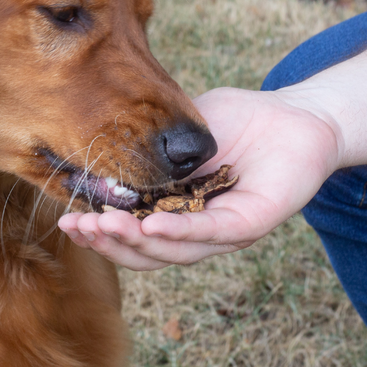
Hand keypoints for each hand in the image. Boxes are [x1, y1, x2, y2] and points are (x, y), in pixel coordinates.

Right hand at [58, 86, 342, 269]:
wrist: (296, 115)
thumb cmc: (238, 120)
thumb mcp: (179, 132)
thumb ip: (146, 147)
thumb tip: (99, 153)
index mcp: (177, 212)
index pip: (134, 233)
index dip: (101, 232)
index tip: (69, 220)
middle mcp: (199, 230)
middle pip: (148, 252)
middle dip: (109, 241)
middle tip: (79, 226)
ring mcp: (225, 232)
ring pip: (174, 250)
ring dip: (135, 240)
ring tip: (103, 226)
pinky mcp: (251, 224)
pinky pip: (210, 232)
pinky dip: (178, 232)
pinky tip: (150, 225)